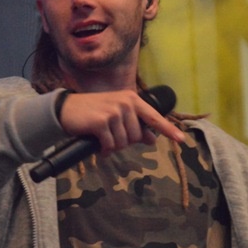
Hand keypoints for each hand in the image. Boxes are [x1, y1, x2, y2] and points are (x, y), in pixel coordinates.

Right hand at [58, 90, 186, 153]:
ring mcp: (114, 111)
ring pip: (124, 142)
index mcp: (131, 98)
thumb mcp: (117, 115)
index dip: (168, 130)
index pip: (153, 117)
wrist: (66, 109)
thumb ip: (135, 125)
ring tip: (103, 138)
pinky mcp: (102, 121)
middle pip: (136, 136)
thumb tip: (152, 139)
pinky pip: (111, 145)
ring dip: (113, 146)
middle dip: (125, 141)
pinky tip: (99, 145)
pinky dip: (105, 149)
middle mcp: (125, 102)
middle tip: (111, 136)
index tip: (181, 140)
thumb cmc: (93, 112)